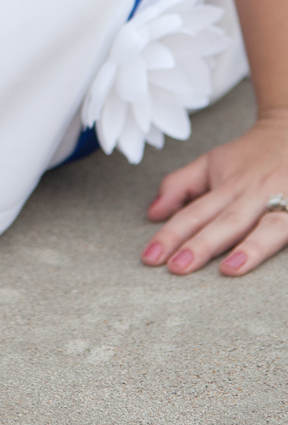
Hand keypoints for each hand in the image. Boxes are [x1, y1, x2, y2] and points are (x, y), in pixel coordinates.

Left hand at [141, 112, 287, 276]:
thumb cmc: (250, 155)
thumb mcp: (211, 162)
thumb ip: (180, 185)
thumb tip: (152, 213)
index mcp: (228, 184)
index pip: (194, 213)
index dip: (171, 235)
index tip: (150, 257)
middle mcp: (253, 193)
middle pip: (225, 221)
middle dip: (201, 245)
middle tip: (176, 267)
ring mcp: (283, 201)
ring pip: (265, 227)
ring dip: (248, 248)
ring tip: (228, 269)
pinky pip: (287, 228)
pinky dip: (275, 243)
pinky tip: (266, 258)